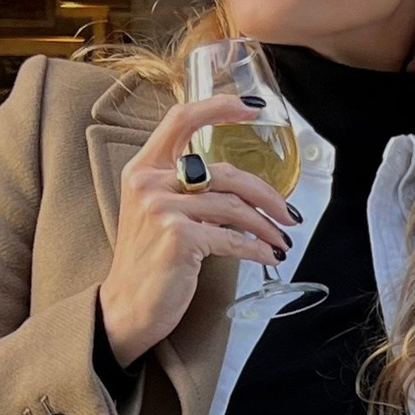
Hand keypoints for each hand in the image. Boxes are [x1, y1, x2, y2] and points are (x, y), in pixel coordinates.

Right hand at [97, 98, 292, 365]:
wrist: (127, 307)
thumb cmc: (149, 261)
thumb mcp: (156, 212)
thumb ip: (185, 188)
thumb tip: (242, 184)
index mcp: (143, 168)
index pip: (182, 119)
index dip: (220, 107)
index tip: (254, 108)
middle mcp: (149, 182)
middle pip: (224, 172)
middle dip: (265, 193)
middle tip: (287, 212)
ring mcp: (162, 208)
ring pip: (233, 206)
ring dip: (266, 225)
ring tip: (281, 238)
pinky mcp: (178, 237)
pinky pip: (231, 237)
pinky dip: (256, 248)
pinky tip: (269, 255)